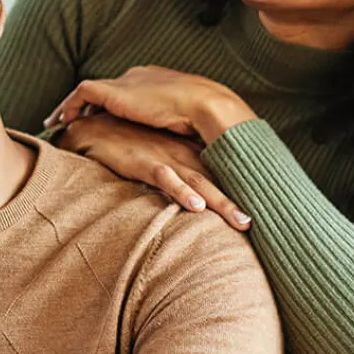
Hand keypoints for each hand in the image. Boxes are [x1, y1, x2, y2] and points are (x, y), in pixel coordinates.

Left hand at [45, 66, 257, 144]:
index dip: (111, 107)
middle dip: (87, 104)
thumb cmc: (204, 119)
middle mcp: (138, 77)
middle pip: (105, 89)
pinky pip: (82, 93)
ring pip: (87, 90)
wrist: (205, 104)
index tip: (100, 118)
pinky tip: (61, 121)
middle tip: (70, 118)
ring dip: (70, 106)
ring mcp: (126, 82)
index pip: (126, 92)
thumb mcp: (188, 124)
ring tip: (56, 122)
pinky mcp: (115, 91)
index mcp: (156, 83)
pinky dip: (69, 105)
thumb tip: (180, 148)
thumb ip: (177, 129)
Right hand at [60, 112, 251, 229]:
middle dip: (237, 202)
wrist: (93, 130)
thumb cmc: (124, 145)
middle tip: (256, 223)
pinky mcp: (144, 161)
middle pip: (216, 180)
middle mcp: (181, 154)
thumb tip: (194, 191)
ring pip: (199, 183)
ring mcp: (165, 157)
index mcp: (186, 152)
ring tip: (242, 221)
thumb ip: (175, 171)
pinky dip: (182, 192)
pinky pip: (167, 179)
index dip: (238, 191)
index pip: (219, 173)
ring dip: (221, 203)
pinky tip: (196, 206)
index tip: (260, 209)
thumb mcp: (156, 157)